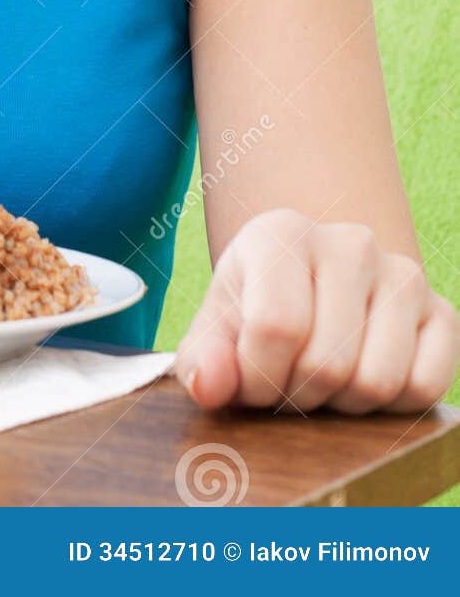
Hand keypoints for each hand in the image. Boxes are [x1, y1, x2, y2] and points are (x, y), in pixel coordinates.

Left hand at [174, 208, 459, 412]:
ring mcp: (402, 274)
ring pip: (377, 382)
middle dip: (299, 395)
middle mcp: (349, 242)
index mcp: (282, 232)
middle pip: (327, 364)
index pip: (275, 327)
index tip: (249, 384)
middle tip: (288, 382)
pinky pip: (425, 387)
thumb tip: (209, 386)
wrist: (312, 287)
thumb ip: (202, 359)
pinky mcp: (442, 312)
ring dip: (344, 405)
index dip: (258, 378)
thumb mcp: (216, 326)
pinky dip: (392, 406)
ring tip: (322, 379)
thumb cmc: (256, 307)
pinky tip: (362, 376)